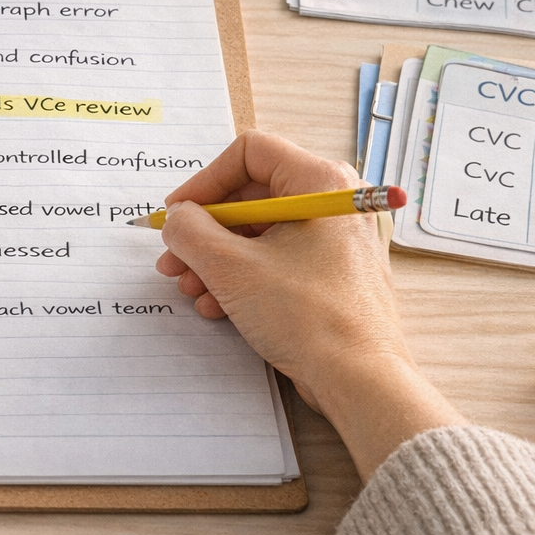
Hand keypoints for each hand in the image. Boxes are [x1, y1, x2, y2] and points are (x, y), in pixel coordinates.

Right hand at [154, 130, 463, 480]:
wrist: (360, 381)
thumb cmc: (309, 317)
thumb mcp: (230, 267)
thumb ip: (190, 231)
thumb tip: (177, 220)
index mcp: (321, 182)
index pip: (249, 153)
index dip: (204, 181)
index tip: (178, 214)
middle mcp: (333, 203)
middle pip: (250, 196)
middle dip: (204, 231)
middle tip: (173, 258)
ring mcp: (335, 241)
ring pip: (259, 233)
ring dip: (215, 260)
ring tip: (189, 288)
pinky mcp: (331, 274)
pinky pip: (276, 260)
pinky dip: (241, 278)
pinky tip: (215, 305)